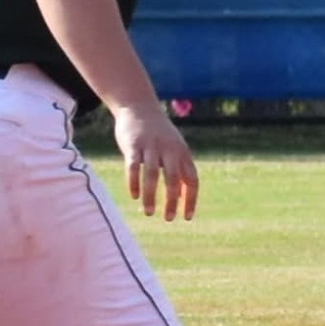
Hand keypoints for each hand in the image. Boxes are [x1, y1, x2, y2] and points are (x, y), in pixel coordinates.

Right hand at [114, 104, 197, 220]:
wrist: (139, 106)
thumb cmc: (159, 135)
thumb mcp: (174, 149)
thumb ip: (180, 171)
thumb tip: (182, 198)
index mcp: (182, 153)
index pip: (192, 180)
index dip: (190, 199)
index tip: (186, 217)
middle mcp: (169, 150)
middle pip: (174, 179)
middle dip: (172, 201)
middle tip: (168, 219)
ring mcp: (151, 146)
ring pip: (152, 175)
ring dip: (151, 196)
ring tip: (149, 213)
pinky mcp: (133, 145)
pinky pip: (134, 166)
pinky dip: (134, 182)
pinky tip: (134, 196)